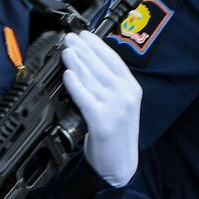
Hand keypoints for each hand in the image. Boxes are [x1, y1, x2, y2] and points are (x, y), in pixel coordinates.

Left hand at [63, 32, 141, 186]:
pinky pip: (85, 97)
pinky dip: (75, 84)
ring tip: (66, 51)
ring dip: (76, 62)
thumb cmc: (115, 134)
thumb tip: (87, 62)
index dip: (96, 45)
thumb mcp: (119, 105)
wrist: (119, 164)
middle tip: (69, 38)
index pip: (113, 60)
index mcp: (132, 88)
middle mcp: (126, 95)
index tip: (84, 35)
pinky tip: (67, 75)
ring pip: (91, 78)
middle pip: (100, 65)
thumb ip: (109, 85)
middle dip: (82, 49)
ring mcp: (115, 107)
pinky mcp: (102, 120)